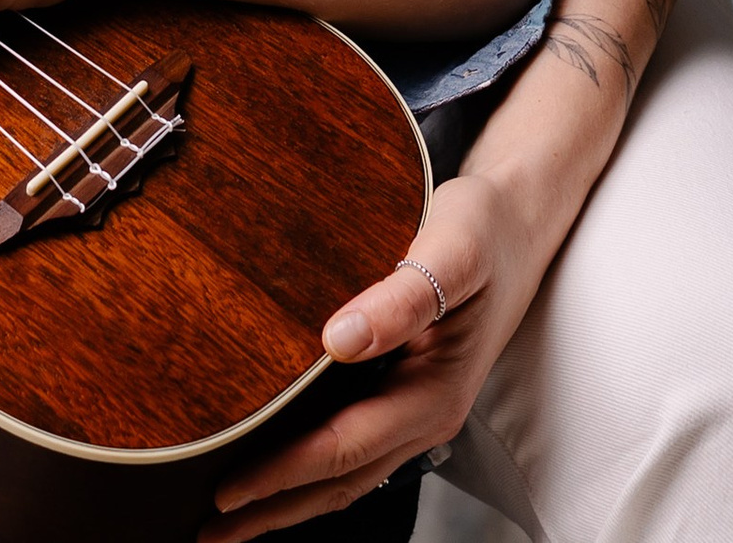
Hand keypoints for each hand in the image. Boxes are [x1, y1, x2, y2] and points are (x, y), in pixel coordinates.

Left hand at [201, 172, 545, 538]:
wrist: (521, 221)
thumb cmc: (485, 230)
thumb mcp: (452, 250)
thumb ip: (401, 299)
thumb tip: (339, 340)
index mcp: (434, 391)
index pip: (344, 447)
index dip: (284, 474)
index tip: (228, 492)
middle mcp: (428, 414)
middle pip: (342, 480)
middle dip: (276, 510)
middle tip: (210, 530)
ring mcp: (422, 410)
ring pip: (350, 472)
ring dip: (293, 497)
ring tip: (236, 515)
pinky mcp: (414, 393)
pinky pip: (360, 446)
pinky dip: (318, 467)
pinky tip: (289, 461)